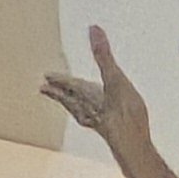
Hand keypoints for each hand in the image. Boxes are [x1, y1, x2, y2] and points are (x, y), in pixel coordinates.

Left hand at [40, 28, 152, 163]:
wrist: (135, 148)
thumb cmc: (125, 114)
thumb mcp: (115, 79)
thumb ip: (103, 55)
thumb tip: (93, 29)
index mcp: (88, 95)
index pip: (70, 85)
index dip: (60, 80)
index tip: (46, 77)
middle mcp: (90, 109)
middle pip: (69, 99)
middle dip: (58, 93)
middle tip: (43, 88)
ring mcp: (100, 122)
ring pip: (79, 111)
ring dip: (70, 104)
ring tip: (65, 103)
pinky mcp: (111, 132)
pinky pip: (93, 120)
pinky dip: (88, 115)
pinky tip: (97, 120)